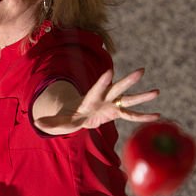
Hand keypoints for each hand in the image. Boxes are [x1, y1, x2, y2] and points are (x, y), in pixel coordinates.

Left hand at [34, 68, 159, 134]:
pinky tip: (158, 116)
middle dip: (127, 81)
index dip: (103, 82)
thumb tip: (37, 124)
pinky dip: (144, 116)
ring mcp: (113, 105)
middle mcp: (104, 98)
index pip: (97, 89)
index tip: (110, 72)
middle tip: (141, 71)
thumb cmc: (70, 116)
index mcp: (90, 99)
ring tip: (157, 91)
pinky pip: (132, 115)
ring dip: (142, 97)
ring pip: (129, 99)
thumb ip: (52, 122)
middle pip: (117, 89)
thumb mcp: (61, 121)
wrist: (79, 113)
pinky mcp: (117, 113)